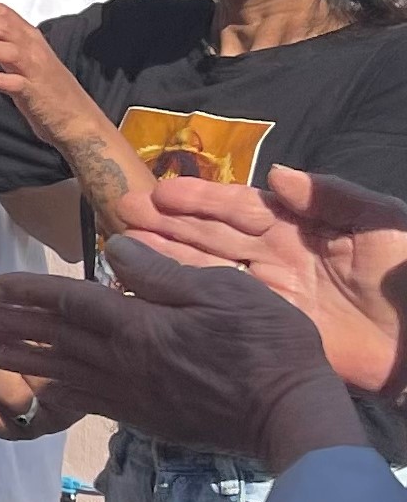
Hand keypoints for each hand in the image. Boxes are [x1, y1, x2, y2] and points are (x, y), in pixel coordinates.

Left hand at [0, 1, 101, 147]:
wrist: (76, 118)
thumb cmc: (45, 89)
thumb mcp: (21, 61)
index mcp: (30, 37)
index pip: (1, 13)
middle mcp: (34, 48)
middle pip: (1, 26)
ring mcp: (36, 70)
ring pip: (8, 50)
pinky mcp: (35, 93)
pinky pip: (16, 83)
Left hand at [0, 235, 364, 473]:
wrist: (289, 414)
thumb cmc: (267, 345)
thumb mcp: (223, 290)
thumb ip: (163, 274)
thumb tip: (116, 252)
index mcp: (138, 326)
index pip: (69, 302)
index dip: (28, 291)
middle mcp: (122, 362)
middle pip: (52, 338)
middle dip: (6, 324)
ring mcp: (130, 394)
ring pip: (60, 372)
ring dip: (19, 358)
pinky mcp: (142, 418)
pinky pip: (85, 403)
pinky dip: (55, 394)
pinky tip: (39, 391)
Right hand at [119, 166, 406, 394]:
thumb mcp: (385, 223)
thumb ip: (335, 196)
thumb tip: (277, 175)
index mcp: (302, 225)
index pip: (241, 206)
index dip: (202, 198)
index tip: (162, 191)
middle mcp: (276, 254)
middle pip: (212, 234)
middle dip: (167, 222)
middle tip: (123, 209)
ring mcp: (268, 291)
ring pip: (205, 269)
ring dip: (164, 256)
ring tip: (121, 245)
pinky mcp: (268, 325)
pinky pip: (217, 308)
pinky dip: (182, 298)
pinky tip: (150, 289)